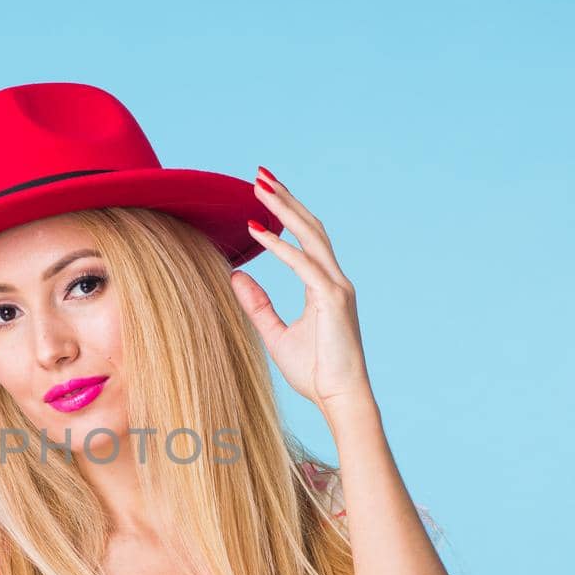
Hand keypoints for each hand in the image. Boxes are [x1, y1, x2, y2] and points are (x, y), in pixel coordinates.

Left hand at [232, 169, 375, 417]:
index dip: (286, 214)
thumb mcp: (275, 335)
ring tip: (259, 187)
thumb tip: (235, 276)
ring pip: (310, 236)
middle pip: (310, 227)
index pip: (305, 239)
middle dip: (285, 199)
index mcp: (324, 285)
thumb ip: (257, 305)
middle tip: (259, 175)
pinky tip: (256, 230)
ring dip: (284, 209)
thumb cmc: (314, 372)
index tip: (263, 193)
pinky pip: (303, 265)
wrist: (339, 399)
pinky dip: (279, 247)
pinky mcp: (333, 300)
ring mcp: (337, 287)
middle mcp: (334, 280)